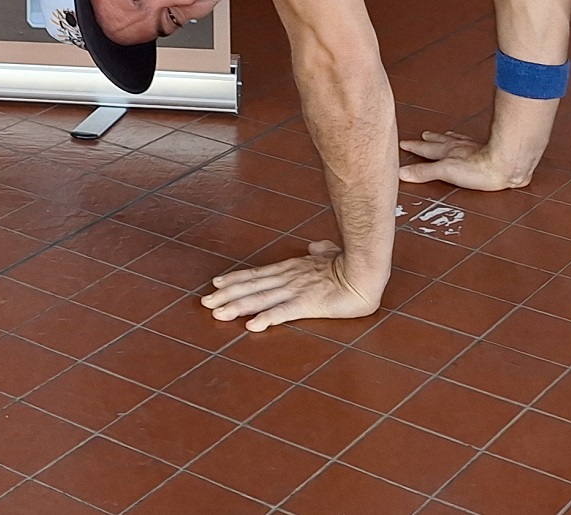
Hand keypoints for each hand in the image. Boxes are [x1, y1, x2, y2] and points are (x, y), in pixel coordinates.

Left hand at [200, 241, 382, 331]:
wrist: (365, 271)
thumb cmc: (351, 264)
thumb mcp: (331, 256)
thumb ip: (320, 252)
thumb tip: (315, 246)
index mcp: (292, 268)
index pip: (257, 274)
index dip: (236, 280)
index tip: (216, 284)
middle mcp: (288, 278)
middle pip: (251, 286)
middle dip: (227, 295)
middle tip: (205, 303)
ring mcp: (296, 290)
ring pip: (260, 299)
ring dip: (237, 307)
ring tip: (218, 314)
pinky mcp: (307, 304)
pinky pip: (282, 312)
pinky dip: (266, 318)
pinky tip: (251, 325)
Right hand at [399, 128, 536, 191]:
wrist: (507, 163)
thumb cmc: (479, 169)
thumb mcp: (446, 172)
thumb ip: (424, 172)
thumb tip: (401, 172)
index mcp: (447, 152)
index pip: (426, 149)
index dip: (414, 147)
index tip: (403, 143)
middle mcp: (458, 147)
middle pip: (440, 141)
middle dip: (430, 140)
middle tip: (423, 135)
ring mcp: (473, 148)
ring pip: (456, 140)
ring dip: (447, 138)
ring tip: (444, 135)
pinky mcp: (487, 152)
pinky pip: (471, 143)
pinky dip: (466, 142)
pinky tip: (470, 144)